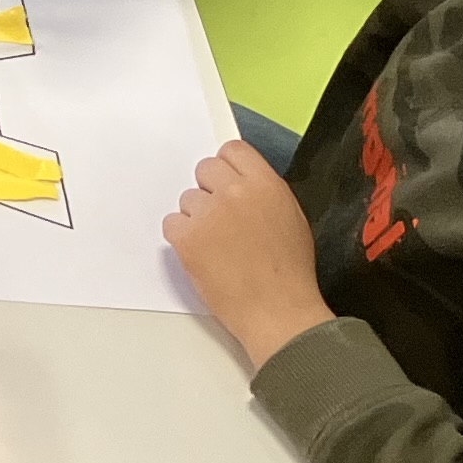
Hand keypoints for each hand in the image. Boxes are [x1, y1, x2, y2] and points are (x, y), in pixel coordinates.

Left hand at [164, 139, 333, 369]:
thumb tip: (239, 182)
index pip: (232, 150)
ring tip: (218, 246)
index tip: (227, 185)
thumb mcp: (290, 218)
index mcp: (266, 184)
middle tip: (220, 219)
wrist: (278, 311)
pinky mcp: (186, 237)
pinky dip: (182, 238)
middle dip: (210, 191)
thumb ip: (263, 193)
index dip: (227, 168)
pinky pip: (172, 223)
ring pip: (187, 199)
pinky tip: (202, 256)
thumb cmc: (290, 272)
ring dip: (196, 218)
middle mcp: (235, 192)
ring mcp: (208, 213)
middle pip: (204, 169)